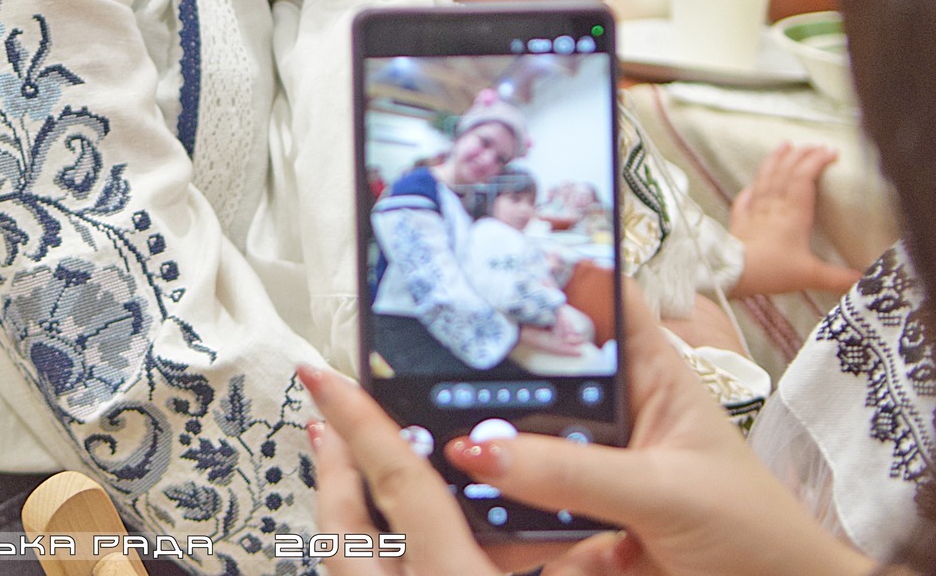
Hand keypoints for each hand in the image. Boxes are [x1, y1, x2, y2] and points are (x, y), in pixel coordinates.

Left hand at [299, 365, 598, 574]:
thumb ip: (582, 566)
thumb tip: (609, 536)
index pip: (398, 482)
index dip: (363, 423)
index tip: (326, 379)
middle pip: (342, 517)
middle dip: (335, 464)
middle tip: (332, 419)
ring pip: (335, 552)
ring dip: (340, 507)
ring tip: (348, 472)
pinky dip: (356, 550)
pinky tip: (378, 542)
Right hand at [440, 280, 869, 575]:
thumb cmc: (756, 536)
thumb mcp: (666, 492)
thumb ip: (575, 472)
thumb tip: (481, 447)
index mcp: (649, 374)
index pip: (591, 296)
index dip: (540, 268)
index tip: (472, 250)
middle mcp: (613, 410)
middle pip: (536, 369)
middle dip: (481, 365)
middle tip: (418, 355)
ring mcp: (591, 464)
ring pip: (519, 439)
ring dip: (478, 444)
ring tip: (424, 437)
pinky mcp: (574, 518)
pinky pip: (517, 509)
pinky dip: (488, 514)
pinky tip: (454, 512)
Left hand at [727, 141, 860, 297]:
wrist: (734, 273)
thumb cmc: (773, 270)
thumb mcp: (812, 275)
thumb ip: (839, 277)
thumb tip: (866, 280)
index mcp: (793, 213)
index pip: (804, 177)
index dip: (816, 161)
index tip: (831, 151)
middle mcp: (773, 205)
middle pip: (785, 172)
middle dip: (800, 155)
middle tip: (813, 145)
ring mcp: (754, 211)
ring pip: (765, 178)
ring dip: (775, 160)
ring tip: (783, 145)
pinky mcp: (739, 220)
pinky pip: (745, 198)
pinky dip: (751, 188)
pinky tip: (753, 185)